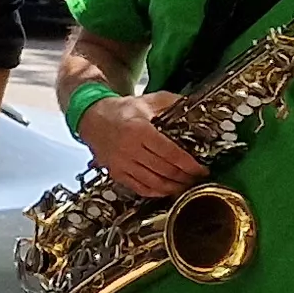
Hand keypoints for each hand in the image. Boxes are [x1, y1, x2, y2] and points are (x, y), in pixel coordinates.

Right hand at [80, 91, 203, 197]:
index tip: (201, 169)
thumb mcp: (147, 100)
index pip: (171, 153)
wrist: (92, 117)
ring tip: (185, 185)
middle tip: (196, 177)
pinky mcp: (116, 172)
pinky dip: (155, 192)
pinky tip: (166, 190)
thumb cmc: (121, 111)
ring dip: (173, 187)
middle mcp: (129, 149)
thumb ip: (171, 102)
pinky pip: (139, 188)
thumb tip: (194, 106)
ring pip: (154, 182)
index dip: (189, 165)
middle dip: (185, 177)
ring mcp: (121, 163)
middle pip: (164, 170)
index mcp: (139, 130)